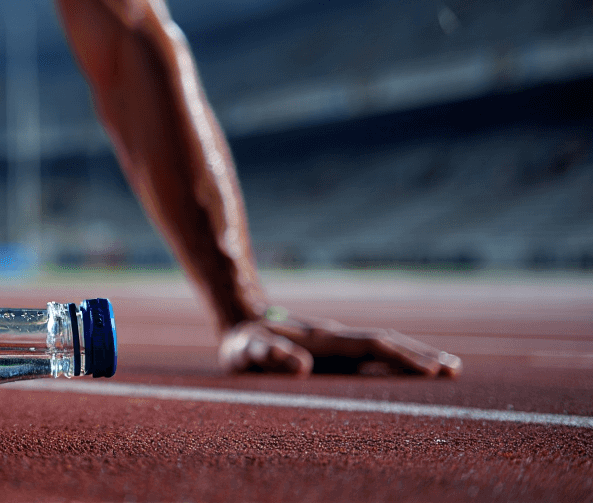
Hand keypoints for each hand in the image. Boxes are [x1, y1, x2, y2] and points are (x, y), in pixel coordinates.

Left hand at [218, 313, 462, 377]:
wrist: (239, 320)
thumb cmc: (242, 343)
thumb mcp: (247, 351)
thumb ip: (269, 355)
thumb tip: (302, 367)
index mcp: (322, 340)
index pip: (370, 346)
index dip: (398, 357)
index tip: (429, 370)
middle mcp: (336, 338)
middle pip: (386, 344)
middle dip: (419, 357)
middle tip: (455, 371)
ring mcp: (338, 344)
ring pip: (384, 347)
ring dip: (414, 357)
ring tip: (449, 369)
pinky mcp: (335, 351)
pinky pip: (373, 356)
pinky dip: (397, 362)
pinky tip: (414, 372)